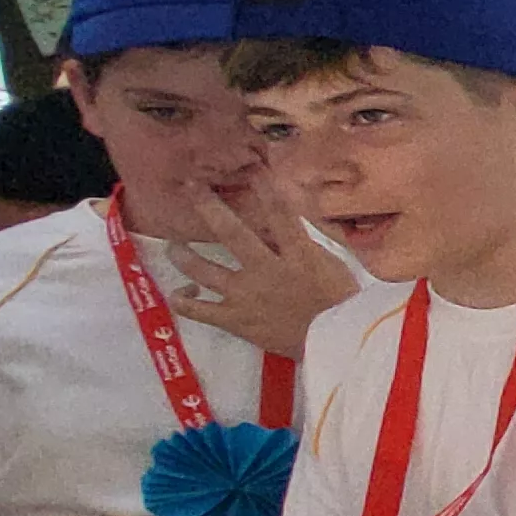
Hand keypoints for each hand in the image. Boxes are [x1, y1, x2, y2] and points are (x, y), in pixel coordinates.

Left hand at [165, 183, 362, 360]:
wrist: (334, 347)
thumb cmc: (341, 307)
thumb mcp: (331, 268)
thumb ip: (305, 246)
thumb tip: (284, 224)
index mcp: (298, 256)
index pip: (281, 215)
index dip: (266, 189)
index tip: (252, 168)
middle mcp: (266, 271)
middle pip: (231, 233)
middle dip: (209, 207)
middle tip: (192, 187)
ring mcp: (245, 296)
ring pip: (202, 269)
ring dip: (183, 254)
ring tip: (174, 245)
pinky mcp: (233, 320)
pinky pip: (197, 309)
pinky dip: (184, 299)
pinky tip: (181, 292)